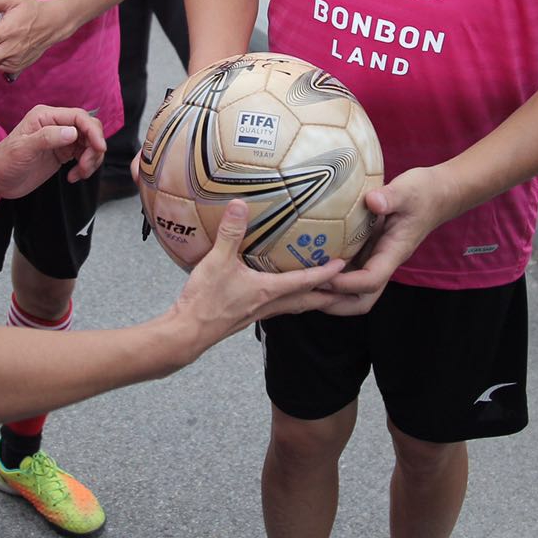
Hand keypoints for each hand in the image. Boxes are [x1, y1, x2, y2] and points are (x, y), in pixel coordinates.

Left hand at [0, 105, 106, 196]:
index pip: (80, 117)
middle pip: (89, 129)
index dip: (94, 131)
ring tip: (79, 174)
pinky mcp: (62, 153)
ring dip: (91, 159)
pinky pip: (84, 155)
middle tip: (85, 166)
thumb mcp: (23, 149)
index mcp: (46, 116)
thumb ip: (47, 138)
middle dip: (94, 148)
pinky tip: (74, 176)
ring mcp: (60, 139)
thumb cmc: (3, 162)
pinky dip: (85, 167)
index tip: (99, 148)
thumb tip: (72, 132)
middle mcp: (55, 124)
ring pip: (90, 143)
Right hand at [167, 201, 351, 358]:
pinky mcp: (248, 316)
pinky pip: (279, 307)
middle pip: (309, 300)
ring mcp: (260, 312)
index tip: (344, 264)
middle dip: (331, 294)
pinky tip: (284, 293)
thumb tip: (239, 204)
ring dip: (313, 299)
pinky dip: (291, 300)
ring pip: (295, 306)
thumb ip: (230, 233)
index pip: (306, 281)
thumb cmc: (205, 300)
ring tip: (325, 291)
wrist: (188, 332)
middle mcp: (270, 304)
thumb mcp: (217, 261)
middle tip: (349, 288)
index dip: (327, 273)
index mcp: (268, 290)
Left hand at [318, 165, 449, 314]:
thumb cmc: (423, 192)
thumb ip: (391, 196)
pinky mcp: (368, 250)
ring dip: (330, 293)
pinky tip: (309, 261)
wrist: (437, 194)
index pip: (370, 280)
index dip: (346, 283)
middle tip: (306, 292)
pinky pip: (349, 270)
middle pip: (362, 299)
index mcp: (393, 253)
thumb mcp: (408, 190)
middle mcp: (382, 261)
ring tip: (303, 283)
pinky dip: (330, 273)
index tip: (324, 272)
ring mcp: (375, 258)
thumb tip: (373, 201)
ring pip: (354, 290)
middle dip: (335, 303)